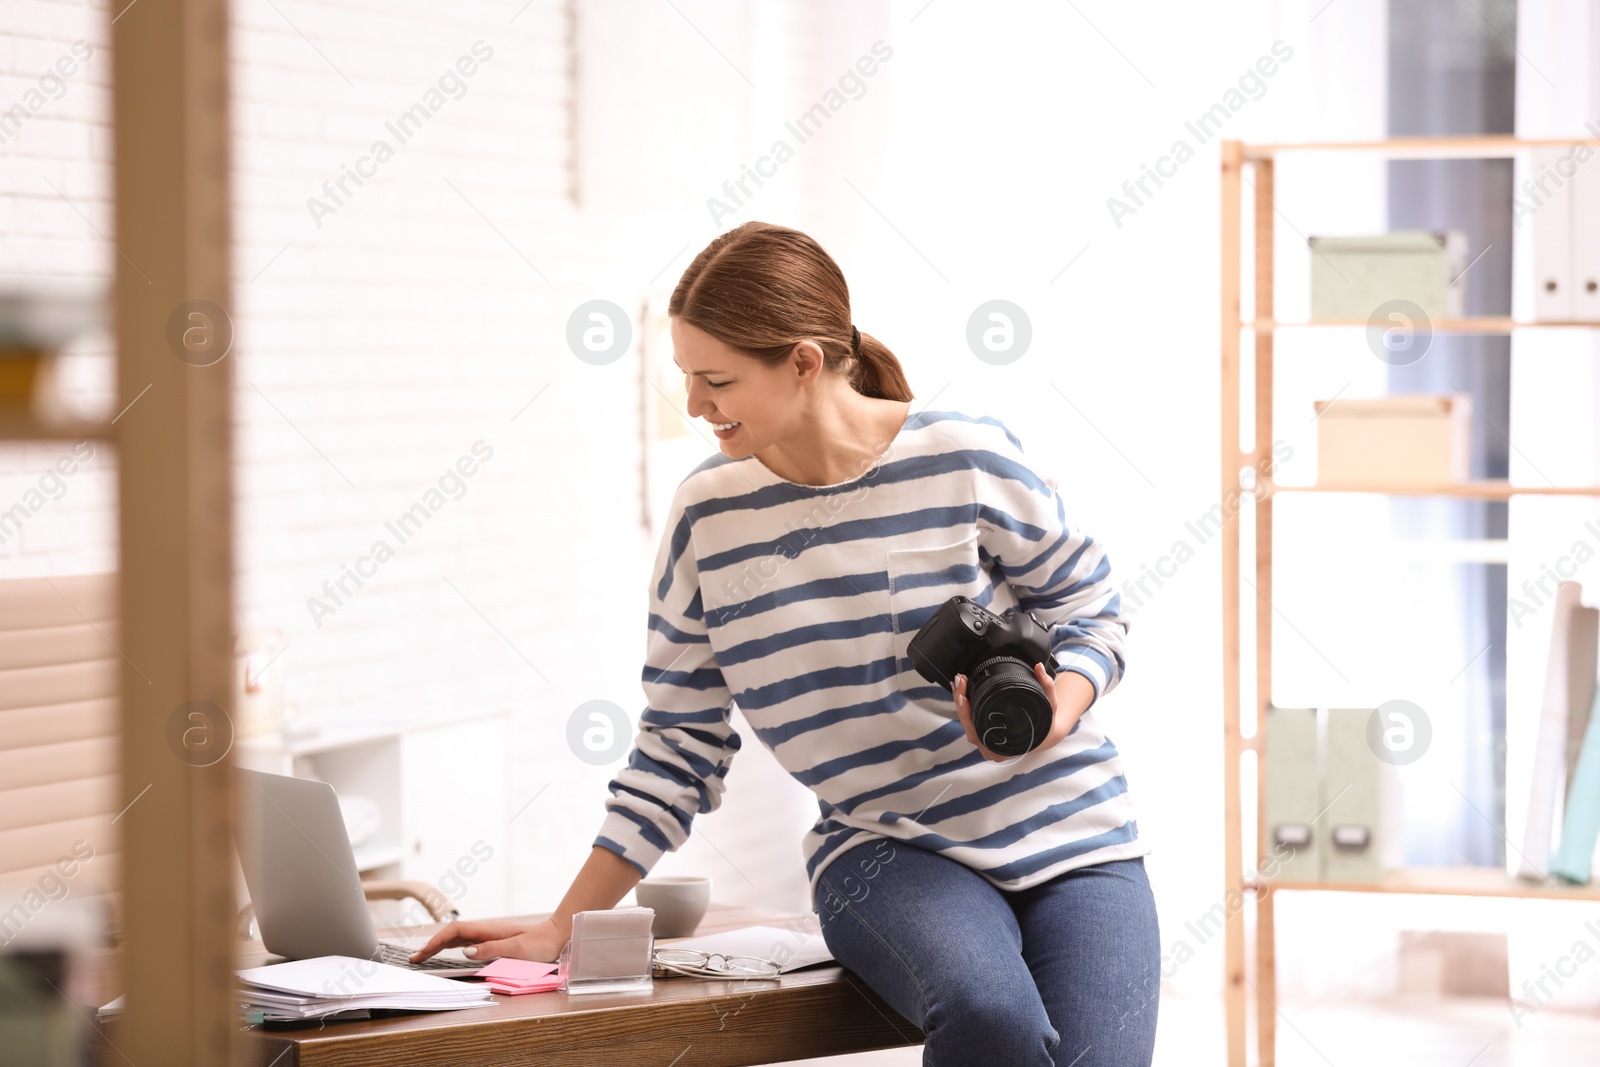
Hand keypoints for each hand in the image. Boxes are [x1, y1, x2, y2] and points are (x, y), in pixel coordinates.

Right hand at [409, 916, 567, 963]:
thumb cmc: (539, 944)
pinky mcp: (493, 940)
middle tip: (414, 958)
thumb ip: (491, 949)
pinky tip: (447, 951)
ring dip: (439, 945)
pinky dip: (452, 946)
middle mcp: (485, 930)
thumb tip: (466, 951)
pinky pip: (466, 941)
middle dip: (431, 944)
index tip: (422, 953)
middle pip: (451, 934)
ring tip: (423, 956)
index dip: (436, 941)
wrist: (555, 936)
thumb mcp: (516, 949)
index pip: (454, 932)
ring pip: (457, 937)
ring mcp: (488, 934)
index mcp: (488, 930)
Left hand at [954, 664, 1094, 762]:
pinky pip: (971, 723)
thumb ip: (1046, 686)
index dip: (967, 716)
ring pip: (967, 725)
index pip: (977, 734)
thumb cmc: (1047, 724)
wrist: (1048, 735)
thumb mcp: (1050, 705)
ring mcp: (988, 744)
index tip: (963, 697)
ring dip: (960, 703)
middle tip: (960, 681)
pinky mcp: (986, 735)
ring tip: (959, 683)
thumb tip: (1038, 667)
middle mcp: (994, 749)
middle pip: (968, 728)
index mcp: (1006, 748)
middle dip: (960, 703)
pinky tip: (961, 692)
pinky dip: (965, 707)